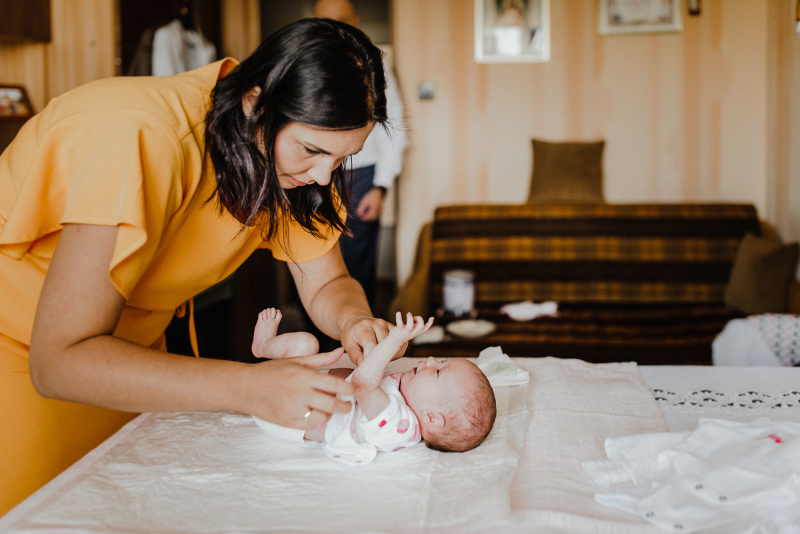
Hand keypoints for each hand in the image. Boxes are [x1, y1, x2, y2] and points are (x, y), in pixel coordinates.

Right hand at [239, 348, 354, 429]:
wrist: (246, 388)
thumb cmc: (272, 371)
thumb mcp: (296, 360)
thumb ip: (321, 359)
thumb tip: (341, 351)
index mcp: (304, 376)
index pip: (335, 385)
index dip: (349, 389)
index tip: (355, 390)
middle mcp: (300, 393)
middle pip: (333, 404)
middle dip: (345, 406)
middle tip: (348, 405)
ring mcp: (293, 409)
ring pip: (323, 417)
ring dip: (330, 414)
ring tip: (329, 408)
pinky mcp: (287, 422)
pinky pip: (310, 425)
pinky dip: (316, 421)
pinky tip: (316, 414)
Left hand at [341, 315, 406, 365]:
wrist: (358, 322)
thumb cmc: (352, 334)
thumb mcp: (348, 345)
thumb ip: (355, 356)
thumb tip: (363, 365)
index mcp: (364, 328)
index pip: (371, 345)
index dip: (371, 359)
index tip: (368, 368)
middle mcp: (378, 324)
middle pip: (385, 346)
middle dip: (380, 359)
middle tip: (373, 364)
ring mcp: (387, 325)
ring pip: (394, 346)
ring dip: (389, 356)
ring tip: (379, 357)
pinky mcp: (394, 328)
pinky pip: (401, 344)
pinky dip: (396, 352)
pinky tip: (386, 353)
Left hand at [355, 188, 383, 221]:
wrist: (379, 192)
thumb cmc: (371, 196)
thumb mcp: (365, 201)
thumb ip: (361, 208)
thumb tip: (358, 214)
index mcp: (373, 209)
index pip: (368, 217)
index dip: (364, 218)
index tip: (360, 218)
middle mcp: (377, 211)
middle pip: (372, 218)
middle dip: (367, 219)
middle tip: (362, 218)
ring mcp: (379, 210)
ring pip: (375, 217)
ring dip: (370, 218)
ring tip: (365, 216)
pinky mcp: (380, 209)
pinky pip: (376, 215)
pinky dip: (372, 216)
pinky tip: (369, 213)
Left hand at [387, 312, 433, 344]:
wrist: (394, 341)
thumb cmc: (404, 333)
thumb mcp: (411, 330)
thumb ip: (415, 325)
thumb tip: (418, 318)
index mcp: (416, 332)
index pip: (425, 328)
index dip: (430, 323)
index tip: (431, 317)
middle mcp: (412, 332)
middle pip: (421, 326)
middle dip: (420, 319)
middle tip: (414, 317)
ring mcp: (406, 331)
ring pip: (410, 325)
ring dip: (410, 317)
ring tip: (408, 314)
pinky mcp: (399, 330)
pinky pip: (399, 323)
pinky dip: (399, 316)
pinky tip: (398, 313)